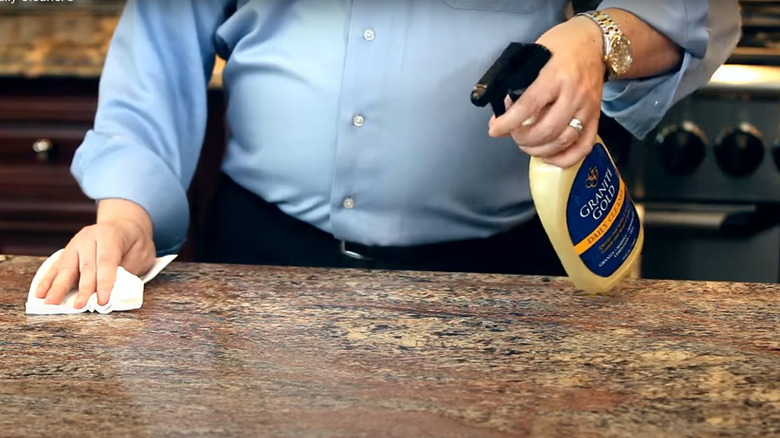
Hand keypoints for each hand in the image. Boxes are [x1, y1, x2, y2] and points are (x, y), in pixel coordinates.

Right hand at [34, 199, 155, 307]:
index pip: (106, 261)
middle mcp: (89, 237)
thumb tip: (115, 291)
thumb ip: (128, 270)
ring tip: (51, 302)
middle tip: (79, 306)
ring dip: (59, 286)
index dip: (104, 282)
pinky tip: (40, 292)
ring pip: (67, 267)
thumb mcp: (142, 253)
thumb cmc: (134, 243)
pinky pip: (56, 267)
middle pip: (86, 266)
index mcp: (110, 235)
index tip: (103, 300)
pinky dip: (48, 280)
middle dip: (83, 288)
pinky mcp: (67, 251)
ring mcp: (75, 243)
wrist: (123, 225)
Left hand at [488, 16, 605, 167]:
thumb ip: (519, 83)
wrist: (597, 41)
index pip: (528, 106)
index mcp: (555, 75)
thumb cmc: (561, 45)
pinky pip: (583, 146)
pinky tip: (549, 157)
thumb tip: (500, 114)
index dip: (508, 123)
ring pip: (563, 141)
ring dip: (539, 150)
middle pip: (546, 130)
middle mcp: (574, 94)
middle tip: (514, 135)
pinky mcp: (597, 117)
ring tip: (527, 145)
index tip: (494, 130)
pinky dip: (565, 158)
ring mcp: (588, 108)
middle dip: (523, 139)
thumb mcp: (535, 55)